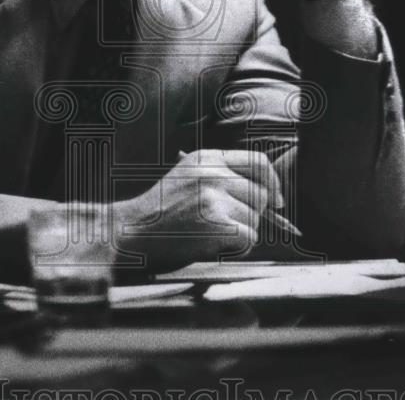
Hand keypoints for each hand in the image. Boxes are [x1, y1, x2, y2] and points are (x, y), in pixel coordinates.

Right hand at [112, 149, 283, 269]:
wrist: (128, 231)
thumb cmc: (159, 213)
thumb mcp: (188, 177)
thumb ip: (221, 177)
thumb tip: (268, 194)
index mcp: (206, 157)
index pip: (258, 161)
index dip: (273, 183)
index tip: (276, 201)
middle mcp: (212, 171)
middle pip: (261, 194)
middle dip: (253, 215)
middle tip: (229, 227)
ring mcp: (213, 194)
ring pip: (256, 218)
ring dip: (242, 233)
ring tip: (211, 235)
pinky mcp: (215, 221)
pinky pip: (249, 237)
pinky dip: (237, 248)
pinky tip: (213, 246)